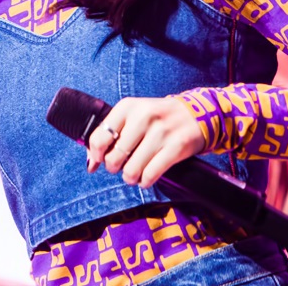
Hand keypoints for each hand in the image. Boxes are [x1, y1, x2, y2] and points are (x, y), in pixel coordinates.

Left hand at [86, 96, 205, 188]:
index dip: (97, 155)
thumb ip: (111, 136)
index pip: (100, 137)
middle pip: (113, 158)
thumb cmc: (158, 118)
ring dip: (131, 177)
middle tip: (123, 165)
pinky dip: (145, 181)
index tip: (101, 159)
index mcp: (128, 106)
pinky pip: (150, 175)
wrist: (197, 113)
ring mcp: (160, 132)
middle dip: (115, 168)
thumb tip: (90, 165)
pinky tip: (147, 176)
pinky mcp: (176, 147)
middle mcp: (143, 116)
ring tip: (135, 172)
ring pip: (131, 170)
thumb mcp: (134, 116)